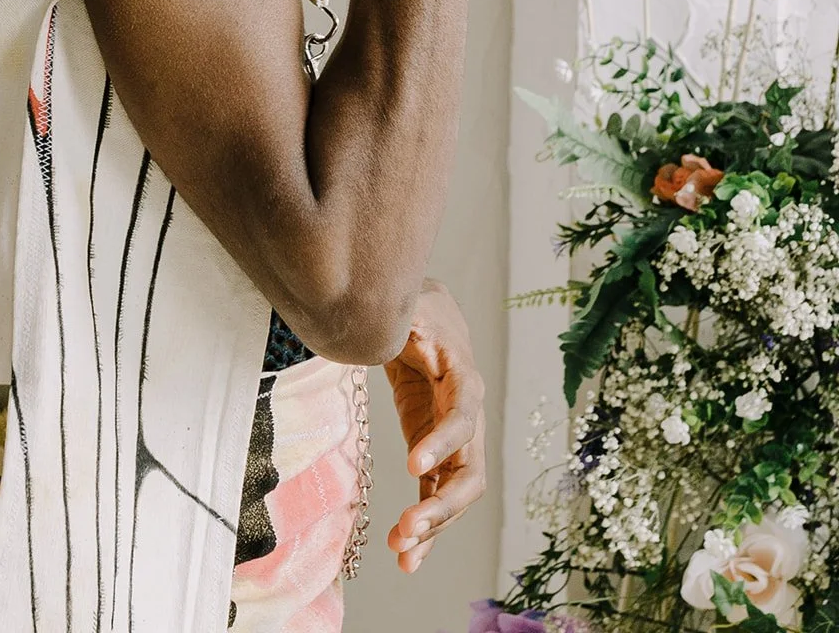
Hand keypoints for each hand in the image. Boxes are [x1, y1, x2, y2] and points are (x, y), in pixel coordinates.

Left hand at [381, 278, 485, 574]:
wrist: (424, 321)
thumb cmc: (416, 310)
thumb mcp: (411, 307)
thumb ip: (407, 319)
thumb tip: (394, 328)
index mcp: (463, 378)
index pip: (462, 415)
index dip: (443, 440)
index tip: (412, 465)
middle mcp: (468, 416)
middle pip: (469, 471)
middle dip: (442, 504)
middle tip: (406, 528)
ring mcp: (455, 442)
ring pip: (456, 493)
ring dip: (434, 525)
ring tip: (402, 553)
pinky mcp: (437, 456)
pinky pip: (436, 496)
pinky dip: (425, 527)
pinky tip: (406, 557)